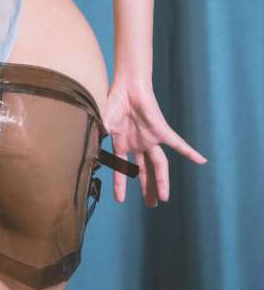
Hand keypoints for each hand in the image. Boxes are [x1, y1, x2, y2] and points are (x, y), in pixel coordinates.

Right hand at [102, 78, 207, 206]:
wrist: (126, 85)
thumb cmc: (111, 101)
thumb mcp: (101, 126)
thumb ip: (97, 142)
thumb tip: (88, 158)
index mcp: (122, 144)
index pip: (122, 169)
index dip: (120, 185)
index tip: (119, 201)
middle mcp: (138, 144)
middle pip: (145, 171)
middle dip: (147, 188)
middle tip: (152, 204)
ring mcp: (150, 139)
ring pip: (159, 165)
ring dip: (161, 181)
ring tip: (163, 198)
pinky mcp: (161, 130)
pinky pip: (178, 144)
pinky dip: (189, 152)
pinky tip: (201, 161)